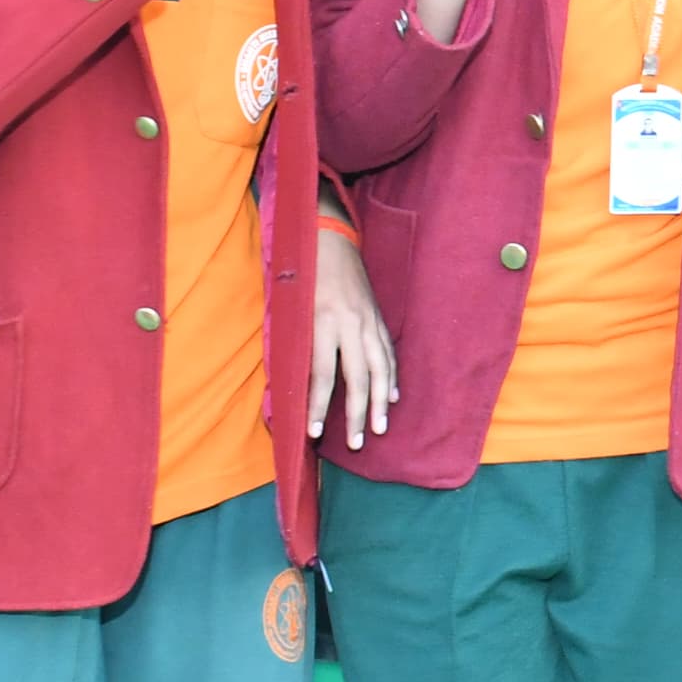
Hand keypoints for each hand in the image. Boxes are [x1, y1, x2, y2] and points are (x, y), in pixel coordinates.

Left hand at [304, 225, 397, 448]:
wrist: (329, 238)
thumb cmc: (302, 275)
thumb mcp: (292, 308)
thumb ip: (296, 344)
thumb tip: (290, 385)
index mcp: (323, 321)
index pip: (322, 374)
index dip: (317, 406)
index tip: (314, 433)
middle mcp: (350, 324)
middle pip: (357, 378)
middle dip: (356, 414)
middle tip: (355, 443)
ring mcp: (369, 321)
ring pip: (379, 369)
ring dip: (379, 402)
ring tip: (378, 428)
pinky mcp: (378, 318)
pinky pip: (387, 353)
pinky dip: (390, 377)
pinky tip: (390, 398)